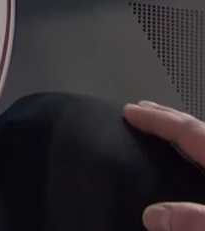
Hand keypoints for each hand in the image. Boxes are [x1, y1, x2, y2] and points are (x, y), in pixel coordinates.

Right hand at [125, 101, 204, 230]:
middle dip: (169, 117)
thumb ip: (191, 219)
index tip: (131, 111)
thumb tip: (151, 216)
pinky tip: (197, 163)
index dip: (156, 120)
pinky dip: (200, 150)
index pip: (187, 131)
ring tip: (166, 130)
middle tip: (144, 109)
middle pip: (199, 129)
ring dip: (185, 133)